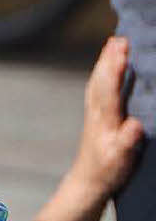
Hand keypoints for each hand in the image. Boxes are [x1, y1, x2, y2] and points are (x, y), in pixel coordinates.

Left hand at [71, 37, 144, 198]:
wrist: (87, 183)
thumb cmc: (106, 172)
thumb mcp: (120, 160)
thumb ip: (127, 142)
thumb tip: (134, 125)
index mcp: (104, 120)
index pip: (109, 88)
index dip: (115, 68)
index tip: (122, 48)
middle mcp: (97, 113)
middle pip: (101, 80)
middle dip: (109, 58)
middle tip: (119, 37)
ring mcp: (94, 115)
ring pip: (98, 83)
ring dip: (105, 62)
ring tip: (113, 43)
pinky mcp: (96, 118)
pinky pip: (99, 90)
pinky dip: (104, 74)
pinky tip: (108, 68)